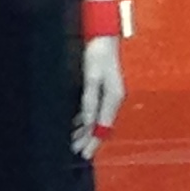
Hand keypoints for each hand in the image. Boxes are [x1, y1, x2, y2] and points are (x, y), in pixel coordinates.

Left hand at [74, 35, 123, 158]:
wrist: (104, 37)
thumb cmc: (97, 54)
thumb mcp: (92, 78)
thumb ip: (90, 100)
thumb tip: (89, 122)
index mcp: (113, 98)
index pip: (103, 126)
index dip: (93, 141)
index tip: (84, 154)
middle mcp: (114, 99)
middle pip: (102, 125)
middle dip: (90, 140)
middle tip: (77, 151)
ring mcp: (110, 94)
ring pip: (98, 118)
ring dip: (87, 130)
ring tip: (75, 141)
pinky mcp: (104, 89)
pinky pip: (96, 109)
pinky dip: (87, 119)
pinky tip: (78, 123)